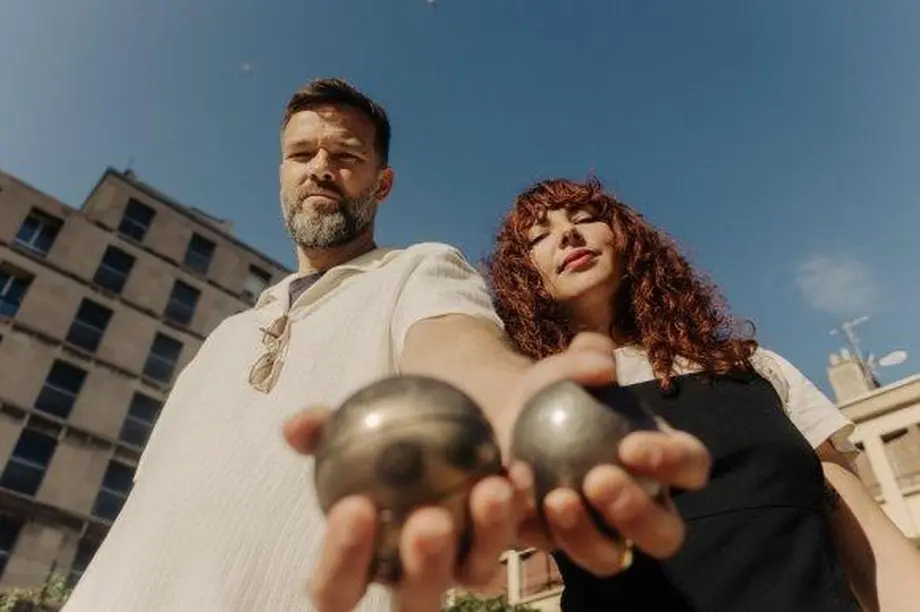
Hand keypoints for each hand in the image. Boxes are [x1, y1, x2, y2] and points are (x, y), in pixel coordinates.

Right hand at [282, 333, 620, 611]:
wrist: (429, 428)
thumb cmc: (377, 442)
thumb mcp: (349, 430)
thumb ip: (323, 431)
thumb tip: (295, 426)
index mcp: (359, 565)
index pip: (337, 588)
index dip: (341, 560)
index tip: (353, 507)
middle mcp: (409, 578)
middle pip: (415, 601)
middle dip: (424, 568)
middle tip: (430, 519)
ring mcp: (458, 566)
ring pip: (475, 572)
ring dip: (486, 535)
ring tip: (490, 488)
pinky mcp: (500, 544)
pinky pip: (514, 533)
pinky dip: (519, 504)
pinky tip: (519, 470)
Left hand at [502, 333, 711, 577]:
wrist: (503, 415)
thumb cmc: (554, 389)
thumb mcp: (566, 364)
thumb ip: (587, 356)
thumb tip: (603, 367)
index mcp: (662, 460)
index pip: (691, 467)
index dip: (672, 462)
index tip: (630, 445)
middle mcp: (642, 506)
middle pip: (663, 533)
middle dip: (636, 514)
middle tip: (598, 480)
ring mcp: (601, 534)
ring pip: (610, 558)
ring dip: (587, 536)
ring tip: (557, 499)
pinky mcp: (557, 545)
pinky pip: (553, 549)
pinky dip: (534, 526)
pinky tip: (515, 497)